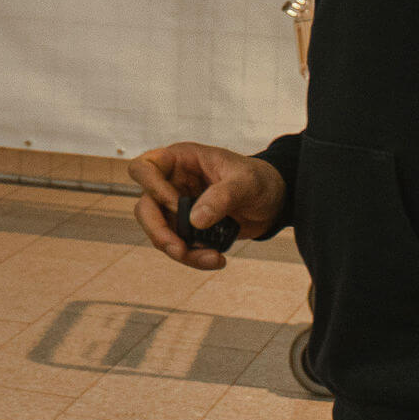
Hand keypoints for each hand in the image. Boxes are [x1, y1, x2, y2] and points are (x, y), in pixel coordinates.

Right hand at [128, 141, 285, 270]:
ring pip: (159, 233)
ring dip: (179, 251)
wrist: (274, 202)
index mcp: (180, 160)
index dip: (153, 188)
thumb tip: (195, 220)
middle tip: (179, 249)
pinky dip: (193, 258)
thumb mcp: (246, 182)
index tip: (178, 205)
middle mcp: (172, 183)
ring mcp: (177, 208)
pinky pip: (178, 247)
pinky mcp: (188, 229)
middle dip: (159, 231)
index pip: (144, 168)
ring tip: (210, 258)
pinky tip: (215, 259)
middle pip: (145, 207)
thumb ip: (221, 197)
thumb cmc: (259, 180)